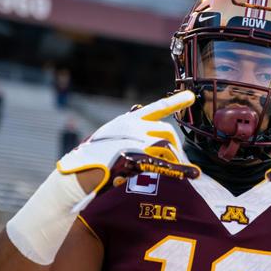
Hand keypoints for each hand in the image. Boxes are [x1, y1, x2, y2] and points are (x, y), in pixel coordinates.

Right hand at [57, 91, 200, 209]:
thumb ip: (128, 127)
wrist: (77, 171)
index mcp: (128, 120)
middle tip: (178, 160)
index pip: (157, 108)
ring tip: (177, 169)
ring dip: (175, 158)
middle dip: (175, 146)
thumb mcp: (110, 134)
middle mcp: (134, 126)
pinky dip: (181, 169)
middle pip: (167, 131)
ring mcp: (135, 141)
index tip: (191, 97)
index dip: (175, 102)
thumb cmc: (92, 157)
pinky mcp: (136, 158)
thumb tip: (140, 112)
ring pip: (167, 145)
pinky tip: (193, 173)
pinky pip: (165, 162)